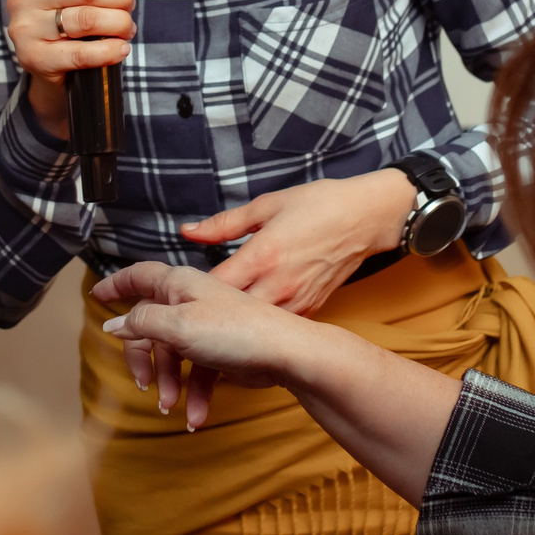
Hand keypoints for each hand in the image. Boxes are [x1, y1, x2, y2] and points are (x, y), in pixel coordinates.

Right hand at [4, 0, 159, 133]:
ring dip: (119, 23)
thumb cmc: (72, 12)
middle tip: (128, 5)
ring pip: (87, 19)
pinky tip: (121, 48)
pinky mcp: (33, 57)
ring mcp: (25, 27)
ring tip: (125, 27)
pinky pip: (80, 54)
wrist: (50, 63)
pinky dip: (109, 51)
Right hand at [95, 261, 316, 427]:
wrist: (285, 354)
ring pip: (173, 354)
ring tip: (172, 407)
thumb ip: (142, 323)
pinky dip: (194, 395)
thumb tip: (114, 325)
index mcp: (178, 285)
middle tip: (144, 384)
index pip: (139, 277)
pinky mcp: (221, 350)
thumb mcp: (178, 325)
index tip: (97, 296)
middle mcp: (190, 302)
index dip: (116, 284)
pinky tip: (195, 418)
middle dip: (143, 358)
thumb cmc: (235, 331)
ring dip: (171, 383)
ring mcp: (206, 326)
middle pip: (150, 326)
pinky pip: (197, 372)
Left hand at [182, 170, 416, 313]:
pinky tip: (241, 329)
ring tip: (205, 330)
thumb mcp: (268, 205)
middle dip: (203, 320)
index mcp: (263, 255)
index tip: (166, 298)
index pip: (214, 286)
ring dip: (229, 329)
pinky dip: (256, 330)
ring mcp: (296, 302)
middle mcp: (278, 285)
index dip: (186, 296)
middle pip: (228, 315)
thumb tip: (187, 231)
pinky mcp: (310, 310)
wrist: (368, 218)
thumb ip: (224, 224)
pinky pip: (275, 327)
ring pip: (251, 328)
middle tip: (178, 322)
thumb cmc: (320, 205)